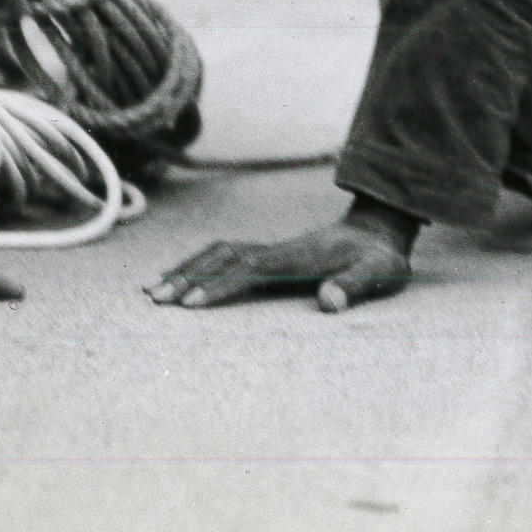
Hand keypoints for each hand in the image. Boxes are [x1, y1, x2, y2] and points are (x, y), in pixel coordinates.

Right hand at [144, 195, 418, 313]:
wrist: (380, 230)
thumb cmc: (379, 258)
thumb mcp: (379, 272)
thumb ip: (356, 285)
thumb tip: (330, 301)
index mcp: (296, 258)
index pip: (249, 270)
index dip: (220, 285)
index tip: (190, 302)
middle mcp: (277, 250)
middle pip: (223, 259)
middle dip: (188, 277)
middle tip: (155, 299)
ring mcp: (271, 250)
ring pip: (219, 253)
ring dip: (186, 268)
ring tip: (152, 289)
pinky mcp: (269, 253)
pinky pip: (225, 255)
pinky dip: (198, 263)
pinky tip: (180, 275)